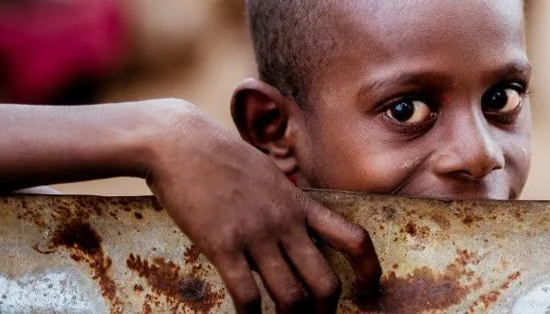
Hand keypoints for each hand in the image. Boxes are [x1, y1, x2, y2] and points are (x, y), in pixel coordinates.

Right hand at [145, 102, 380, 312]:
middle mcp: (285, 223)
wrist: (179, 142)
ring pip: (290, 297)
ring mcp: (256, 235)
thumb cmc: (219, 156)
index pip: (352, 237)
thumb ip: (285, 202)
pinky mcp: (223, 245)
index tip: (369, 286)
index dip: (368, 267)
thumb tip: (293, 221)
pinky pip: (246, 294)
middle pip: (325, 281)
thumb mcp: (268, 174)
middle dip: (326, 310)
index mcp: (300, 204)